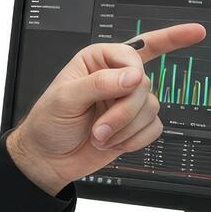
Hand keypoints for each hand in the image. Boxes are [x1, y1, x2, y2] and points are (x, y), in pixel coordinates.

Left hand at [6, 22, 207, 193]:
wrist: (49, 159)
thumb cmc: (49, 123)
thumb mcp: (65, 98)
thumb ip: (99, 84)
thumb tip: (133, 76)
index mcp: (99, 60)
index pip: (134, 52)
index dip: (137, 67)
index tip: (161, 61)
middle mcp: (117, 77)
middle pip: (144, 84)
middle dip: (124, 111)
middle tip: (99, 128)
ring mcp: (127, 101)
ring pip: (152, 107)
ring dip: (126, 128)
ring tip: (100, 137)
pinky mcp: (136, 124)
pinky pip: (155, 128)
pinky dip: (135, 139)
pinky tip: (115, 143)